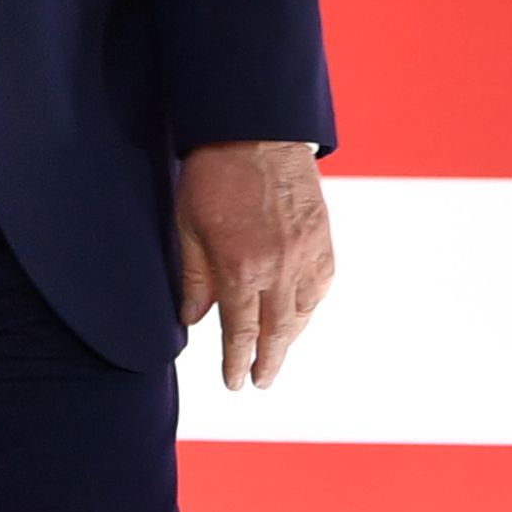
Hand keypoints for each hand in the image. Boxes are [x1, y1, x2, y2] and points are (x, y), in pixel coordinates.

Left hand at [175, 142, 332, 391]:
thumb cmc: (214, 173)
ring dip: (290, 336)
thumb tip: (193, 319)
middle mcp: (279, 268)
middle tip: (261, 382)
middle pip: (277, 332)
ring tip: (278, 350)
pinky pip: (322, 284)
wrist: (256, 129)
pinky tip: (301, 312)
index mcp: (241, 268)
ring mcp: (306, 253)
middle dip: (268, 362)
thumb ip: (194, 277)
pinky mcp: (323, 236)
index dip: (237, 362)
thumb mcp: (189, 226)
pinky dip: (311, 305)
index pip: (241, 332)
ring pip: (304, 312)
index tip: (235, 382)